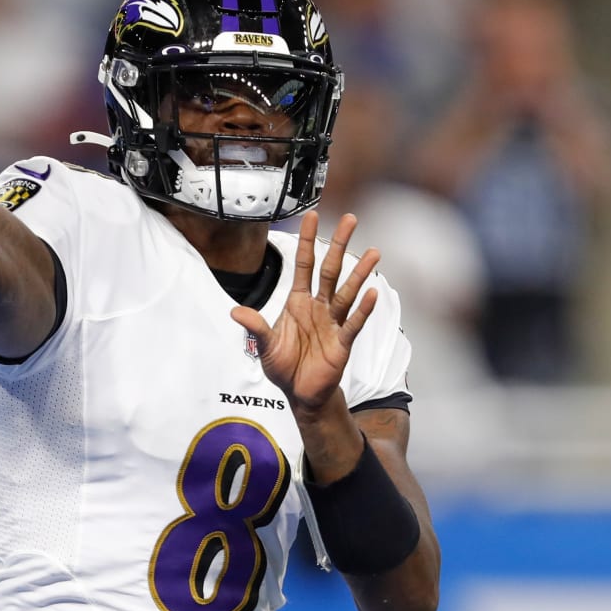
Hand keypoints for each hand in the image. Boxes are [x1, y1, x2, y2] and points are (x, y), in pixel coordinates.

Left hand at [231, 211, 379, 415]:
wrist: (300, 394)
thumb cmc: (283, 367)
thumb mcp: (264, 346)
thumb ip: (255, 327)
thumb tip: (236, 312)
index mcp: (298, 302)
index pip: (303, 264)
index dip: (306, 240)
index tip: (311, 216)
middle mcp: (318, 306)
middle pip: (330, 269)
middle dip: (339, 244)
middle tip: (350, 219)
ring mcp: (332, 323)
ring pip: (347, 292)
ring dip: (360, 273)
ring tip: (374, 252)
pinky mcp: (342, 343)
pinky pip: (353, 323)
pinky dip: (362, 309)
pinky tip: (372, 293)